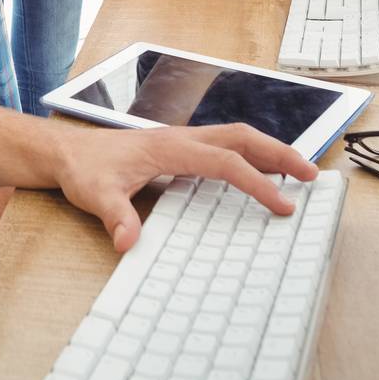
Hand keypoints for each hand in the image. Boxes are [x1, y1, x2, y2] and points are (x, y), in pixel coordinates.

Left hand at [55, 123, 319, 252]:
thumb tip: (128, 242)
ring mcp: (182, 141)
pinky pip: (224, 146)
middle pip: (242, 137)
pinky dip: (250, 155)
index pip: (225, 162)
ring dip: (269, 152)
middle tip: (311, 175)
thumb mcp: (96, 195)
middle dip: (279, 154)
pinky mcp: (179, 149)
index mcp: (171, 148)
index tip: (281, 205)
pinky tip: (258, 173)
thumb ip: (114, 217)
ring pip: (236, 137)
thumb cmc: (83, 169)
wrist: (66, 152)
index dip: (256, 183)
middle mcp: (182, 138)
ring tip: (298, 173)